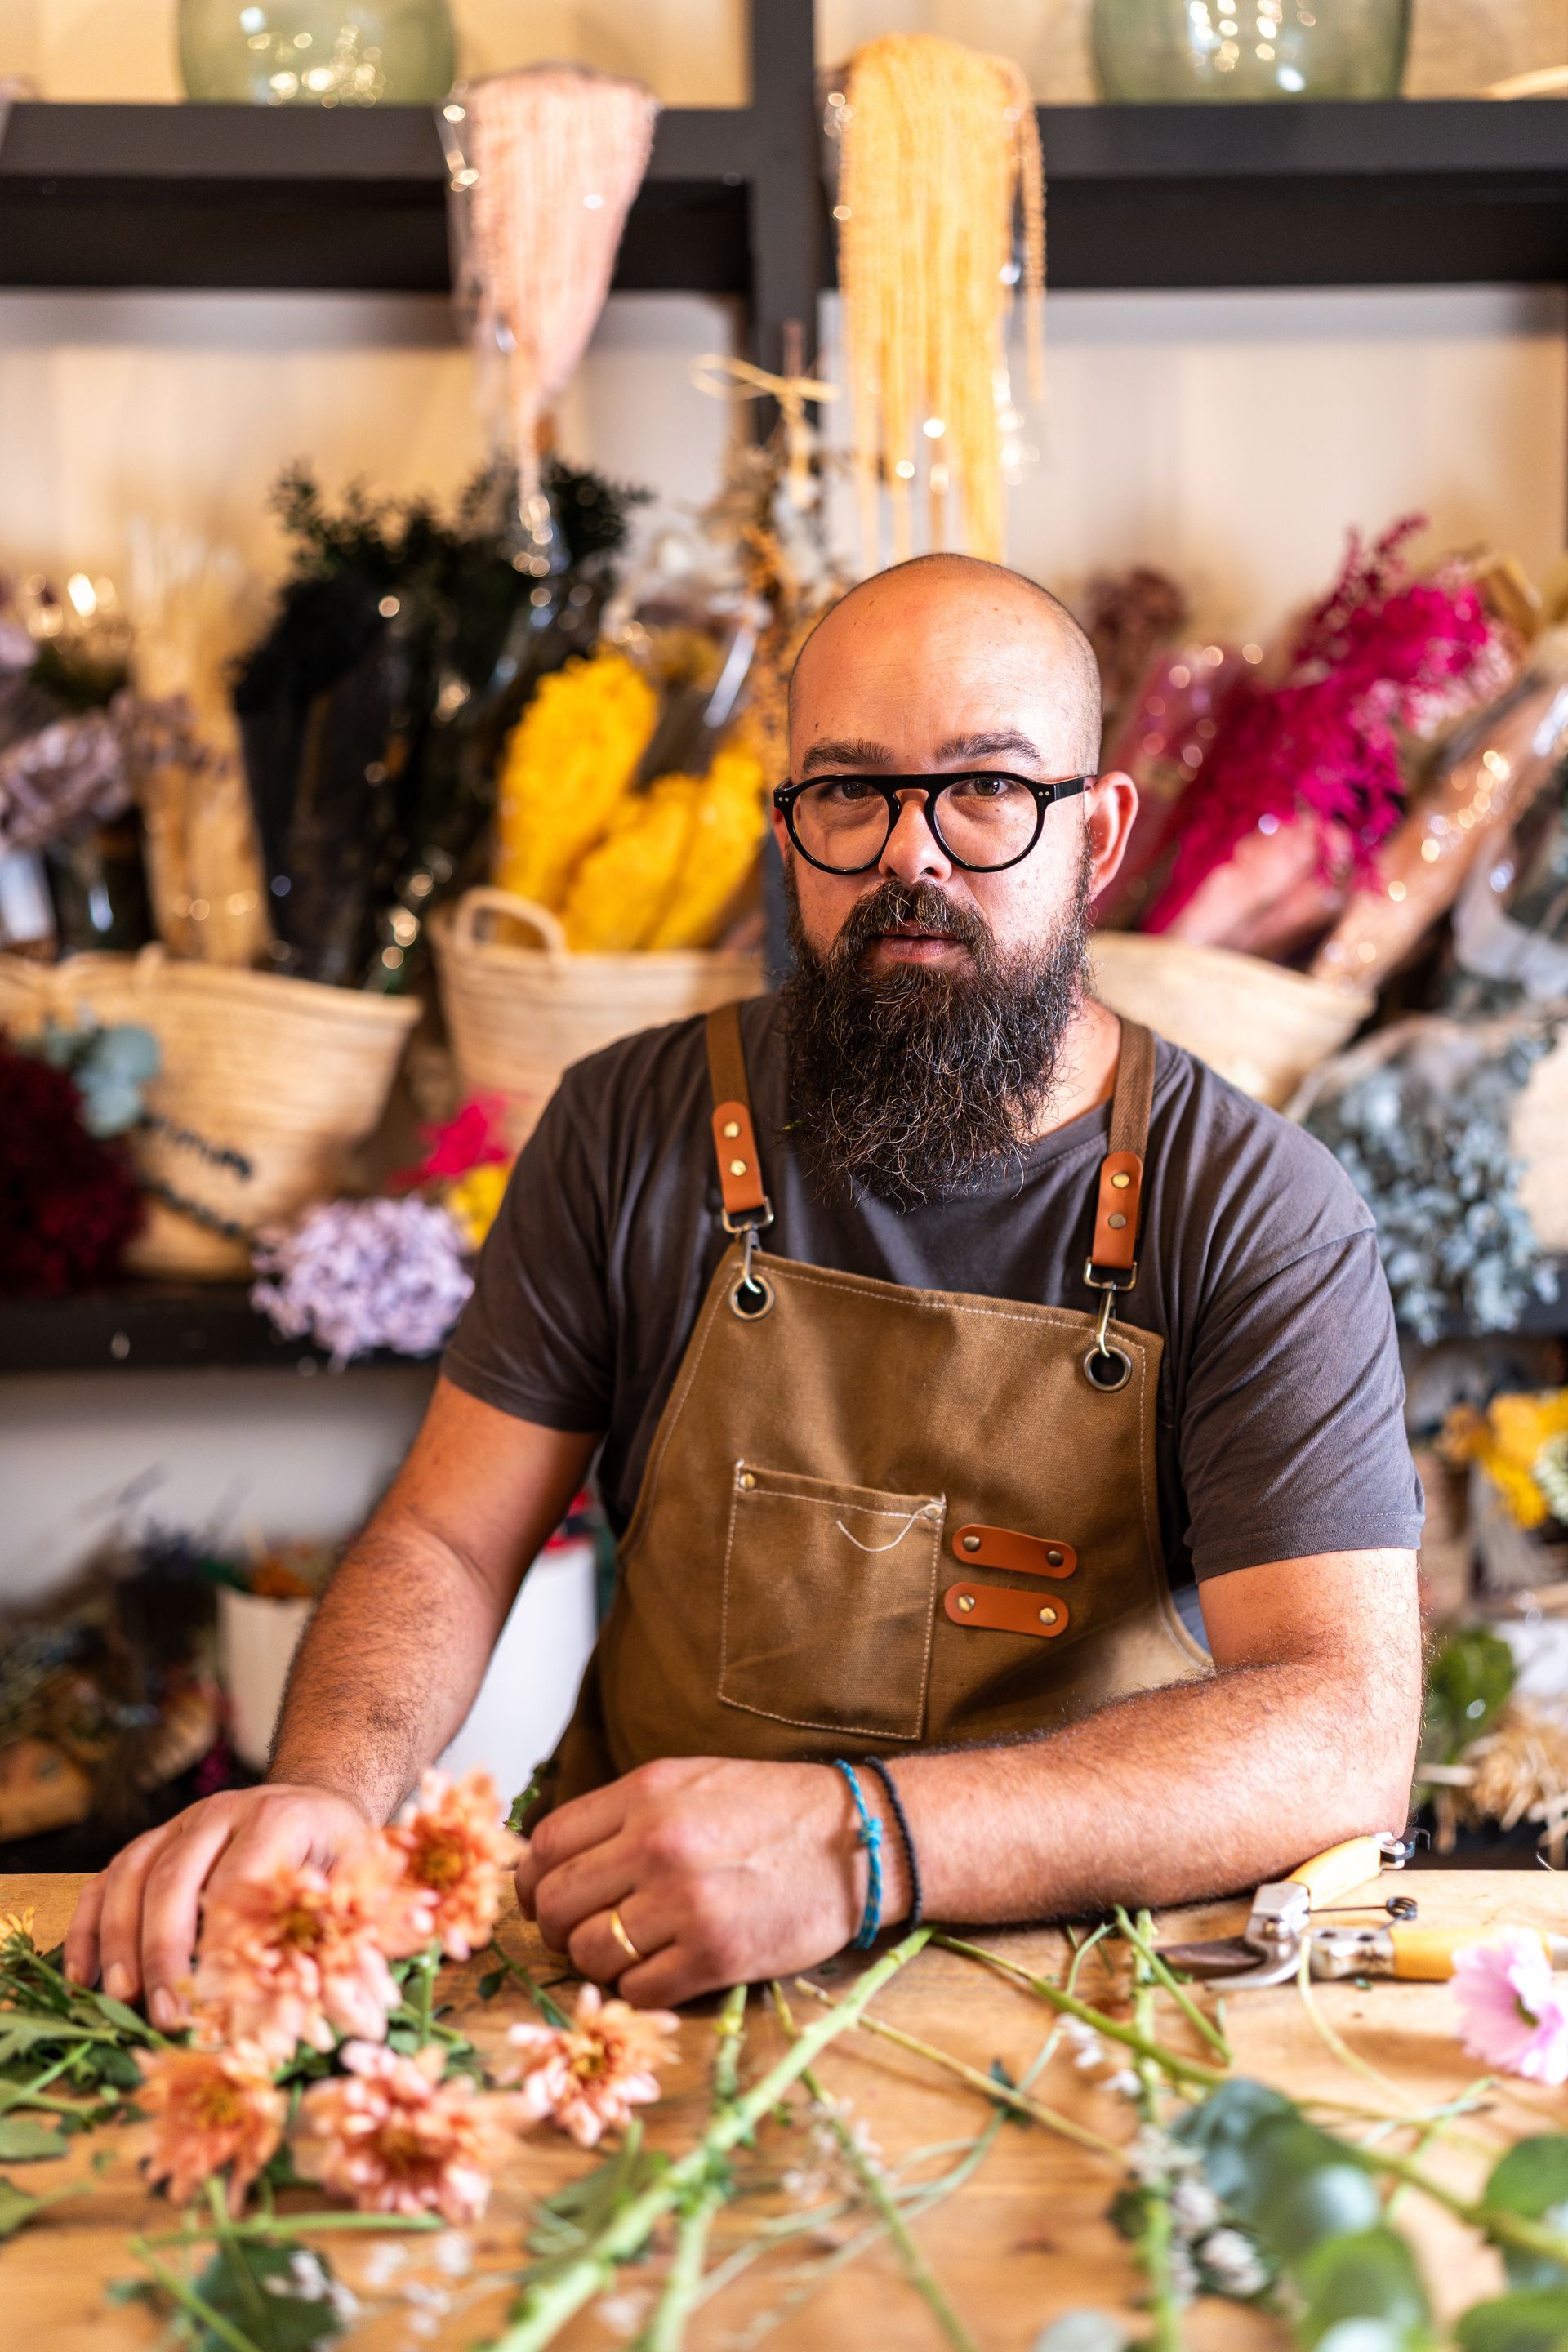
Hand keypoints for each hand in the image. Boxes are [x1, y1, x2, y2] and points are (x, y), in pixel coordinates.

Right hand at [63, 1784, 374, 2028]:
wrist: (316, 1802)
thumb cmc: (338, 1857)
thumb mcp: (360, 1887)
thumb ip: (347, 1939)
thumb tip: (349, 2014)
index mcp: (280, 1818)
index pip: (238, 1881)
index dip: (222, 1945)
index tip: (216, 2002)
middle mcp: (224, 1812)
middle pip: (176, 1877)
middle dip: (165, 1950)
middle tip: (167, 2014)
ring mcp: (181, 1823)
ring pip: (132, 1875)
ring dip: (121, 1940)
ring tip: (123, 1998)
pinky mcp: (153, 1841)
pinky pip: (107, 1879)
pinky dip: (89, 1927)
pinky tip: (82, 1975)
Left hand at [514, 1756, 906, 2006]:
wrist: (858, 1839)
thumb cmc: (771, 1810)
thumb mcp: (689, 1782)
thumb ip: (622, 1814)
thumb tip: (552, 1858)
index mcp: (645, 1794)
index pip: (545, 1844)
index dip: (532, 1881)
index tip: (544, 1897)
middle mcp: (656, 1844)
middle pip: (555, 1904)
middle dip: (559, 1928)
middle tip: (587, 1932)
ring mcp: (685, 1902)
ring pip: (589, 1954)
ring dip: (601, 1962)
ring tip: (634, 1951)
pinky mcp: (716, 1954)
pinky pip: (638, 1991)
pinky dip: (641, 1990)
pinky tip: (669, 1969)